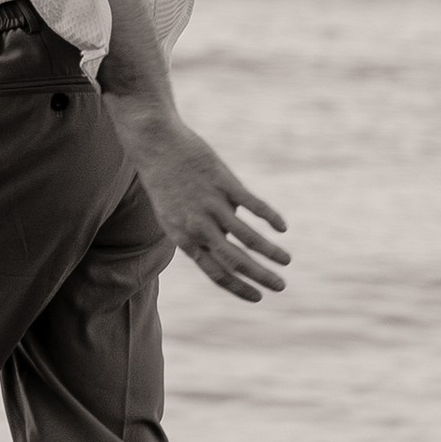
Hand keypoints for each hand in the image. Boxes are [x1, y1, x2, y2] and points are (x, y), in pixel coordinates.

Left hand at [109, 101, 289, 301]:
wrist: (153, 144)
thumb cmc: (163, 179)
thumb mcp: (173, 213)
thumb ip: (201, 229)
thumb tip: (230, 237)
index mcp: (183, 237)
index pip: (215, 272)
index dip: (238, 287)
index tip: (257, 297)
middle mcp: (197, 225)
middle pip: (234, 261)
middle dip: (260, 277)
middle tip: (281, 287)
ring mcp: (210, 204)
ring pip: (247, 237)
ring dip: (270, 252)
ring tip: (287, 260)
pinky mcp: (222, 182)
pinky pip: (252, 205)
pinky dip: (269, 218)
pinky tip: (282, 228)